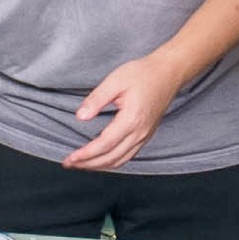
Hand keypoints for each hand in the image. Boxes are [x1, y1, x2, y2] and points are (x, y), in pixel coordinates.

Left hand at [64, 54, 184, 170]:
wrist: (168, 73)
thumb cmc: (143, 74)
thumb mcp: (116, 80)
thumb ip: (97, 99)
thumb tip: (81, 117)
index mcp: (131, 119)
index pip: (104, 145)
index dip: (86, 154)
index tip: (70, 158)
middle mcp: (140, 132)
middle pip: (111, 158)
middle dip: (89, 164)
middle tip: (69, 164)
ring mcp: (145, 136)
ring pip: (120, 161)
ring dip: (100, 166)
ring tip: (82, 165)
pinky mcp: (146, 135)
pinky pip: (128, 156)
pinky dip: (112, 162)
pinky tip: (100, 159)